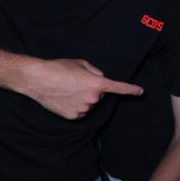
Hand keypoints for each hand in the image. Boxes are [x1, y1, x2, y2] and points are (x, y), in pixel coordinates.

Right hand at [27, 59, 141, 119]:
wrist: (39, 79)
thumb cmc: (60, 68)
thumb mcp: (81, 63)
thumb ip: (95, 72)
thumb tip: (100, 79)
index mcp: (98, 83)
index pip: (119, 88)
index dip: (131, 90)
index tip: (140, 92)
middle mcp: (94, 98)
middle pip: (99, 95)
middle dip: (93, 89)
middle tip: (77, 82)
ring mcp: (84, 109)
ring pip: (89, 104)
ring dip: (83, 98)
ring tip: (68, 89)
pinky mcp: (74, 116)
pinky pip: (80, 111)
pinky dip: (75, 106)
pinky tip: (64, 98)